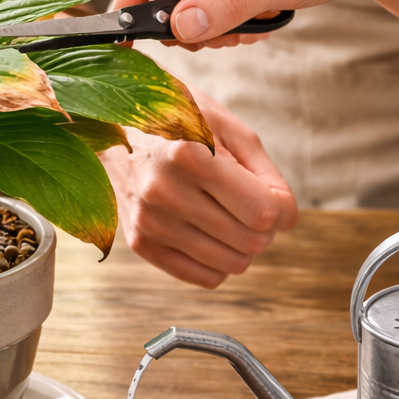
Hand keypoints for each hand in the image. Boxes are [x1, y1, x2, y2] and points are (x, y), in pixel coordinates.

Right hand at [103, 89, 297, 287]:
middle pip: (252, 242)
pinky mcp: (140, 242)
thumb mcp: (226, 126)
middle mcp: (163, 192)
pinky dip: (219, 261)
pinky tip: (209, 232)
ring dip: (242, 244)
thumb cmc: (178, 121)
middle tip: (248, 202)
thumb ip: (265, 172)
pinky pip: (205, 277)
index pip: (264, 212)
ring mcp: (148, 221)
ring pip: (232, 264)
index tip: (272, 192)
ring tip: (228, 215)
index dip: (282, 206)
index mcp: (188, 156)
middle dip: (264, 226)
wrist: (112, 124)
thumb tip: (285, 220)